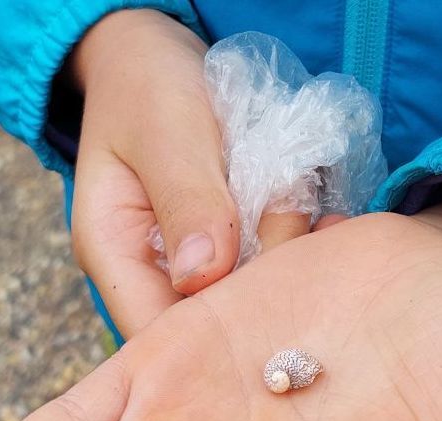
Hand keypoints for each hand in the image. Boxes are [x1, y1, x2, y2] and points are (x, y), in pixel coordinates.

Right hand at [68, 10, 315, 337]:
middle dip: (266, 294)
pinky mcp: (229, 251)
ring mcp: (194, 266)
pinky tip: (326, 219)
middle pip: (211, 328)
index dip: (213, 343)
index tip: (273, 310)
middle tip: (305, 242)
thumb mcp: (166, 132)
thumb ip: (186, 200)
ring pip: (249, 299)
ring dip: (288, 260)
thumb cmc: (148, 85)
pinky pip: (269, 266)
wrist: (155, 56)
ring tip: (314, 214)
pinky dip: (297, 242)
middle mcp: (151, 275)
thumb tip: (203, 276)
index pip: (156, 336)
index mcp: (115, 256)